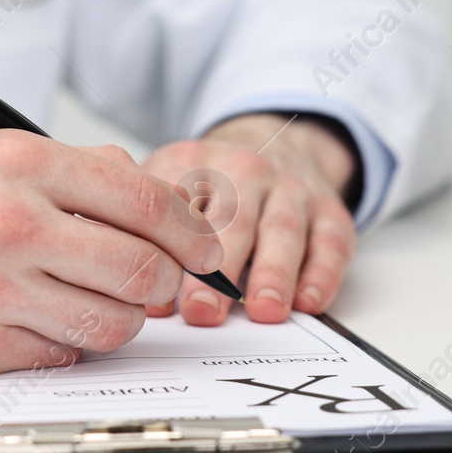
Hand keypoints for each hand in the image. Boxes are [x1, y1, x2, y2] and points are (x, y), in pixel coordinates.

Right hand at [0, 132, 224, 374]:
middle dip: (168, 280)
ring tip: (105, 302)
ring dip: (124, 318)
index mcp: (21, 165)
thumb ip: (70, 169)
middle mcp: (11, 225)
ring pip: (111, 323)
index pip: (144, 202)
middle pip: (141, 270)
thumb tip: (146, 196)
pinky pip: (60, 354)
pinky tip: (48, 319)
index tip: (202, 245)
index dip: (190, 230)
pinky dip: (69, 342)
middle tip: (164, 280)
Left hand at [139, 114, 356, 326]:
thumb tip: (120, 284)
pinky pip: (330, 241)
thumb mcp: (172, 179)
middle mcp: (245, 171)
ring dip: (273, 272)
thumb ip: (146, 223)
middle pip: (231, 220)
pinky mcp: (330, 210)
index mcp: (196, 163)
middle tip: (202, 312)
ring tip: (264, 310)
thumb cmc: (216, 182)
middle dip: (217, 270)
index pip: (179, 207)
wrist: (281, 140)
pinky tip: (309, 302)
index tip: (154, 297)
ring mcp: (290, 189)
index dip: (166, 251)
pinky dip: (322, 273)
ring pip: (282, 229)